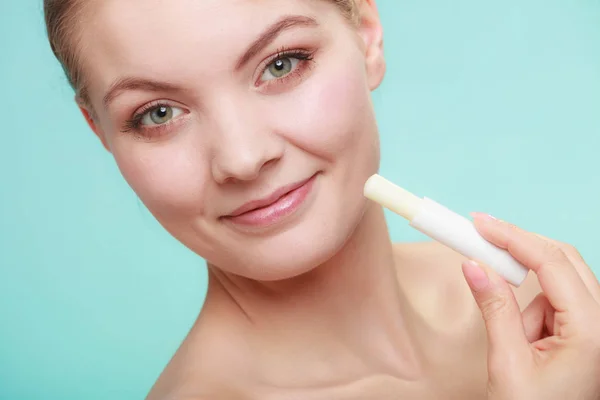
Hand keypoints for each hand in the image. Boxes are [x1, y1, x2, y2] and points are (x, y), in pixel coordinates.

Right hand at [462, 213, 599, 399]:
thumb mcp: (507, 362)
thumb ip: (494, 307)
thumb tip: (473, 264)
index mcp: (592, 331)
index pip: (551, 262)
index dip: (513, 236)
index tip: (480, 222)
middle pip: (562, 260)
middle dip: (519, 250)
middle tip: (479, 238)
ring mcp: (597, 327)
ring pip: (557, 281)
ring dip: (527, 296)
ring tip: (514, 337)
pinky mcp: (586, 331)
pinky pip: (555, 301)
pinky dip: (533, 309)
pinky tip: (527, 341)